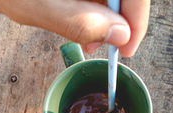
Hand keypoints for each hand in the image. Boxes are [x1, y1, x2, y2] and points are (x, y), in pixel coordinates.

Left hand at [0, 0, 149, 56]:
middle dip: (117, 18)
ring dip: (102, 14)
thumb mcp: (36, 6)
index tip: (127, 48)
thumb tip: (120, 35)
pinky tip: (76, 16)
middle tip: (100, 45)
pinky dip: (89, 5)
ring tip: (85, 37)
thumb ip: (80, 21)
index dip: (136, 19)